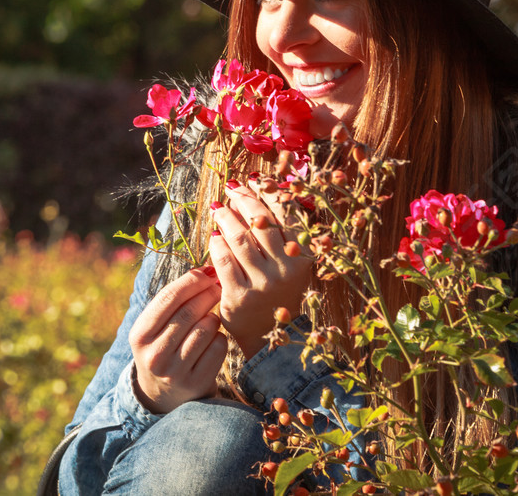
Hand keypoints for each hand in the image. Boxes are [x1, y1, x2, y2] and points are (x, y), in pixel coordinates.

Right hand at [129, 266, 226, 414]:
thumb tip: (205, 270)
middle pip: (189, 312)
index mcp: (139, 335)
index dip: (191, 281)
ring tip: (211, 318)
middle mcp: (154, 355)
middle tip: (218, 287)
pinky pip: (219, 348)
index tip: (206, 272)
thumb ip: (173, 301)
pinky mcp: (196, 384)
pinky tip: (214, 339)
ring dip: (214, 318)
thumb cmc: (163, 348)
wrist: (163, 397)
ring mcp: (175, 372)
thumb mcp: (154, 328)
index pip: (167, 298)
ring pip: (206, 329)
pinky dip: (221, 338)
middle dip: (208, 294)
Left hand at [210, 183, 312, 357]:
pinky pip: (222, 259)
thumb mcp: (290, 263)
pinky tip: (214, 236)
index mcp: (303, 256)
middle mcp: (286, 269)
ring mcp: (262, 283)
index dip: (269, 192)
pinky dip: (216, 244)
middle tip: (232, 189)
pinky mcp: (239, 295)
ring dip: (226, 218)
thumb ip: (281, 231)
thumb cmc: (277, 292)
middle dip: (244, 200)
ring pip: (239, 238)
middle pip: (260, 222)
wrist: (269, 337)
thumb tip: (260, 188)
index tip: (255, 181)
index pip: (285, 214)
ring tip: (218, 208)